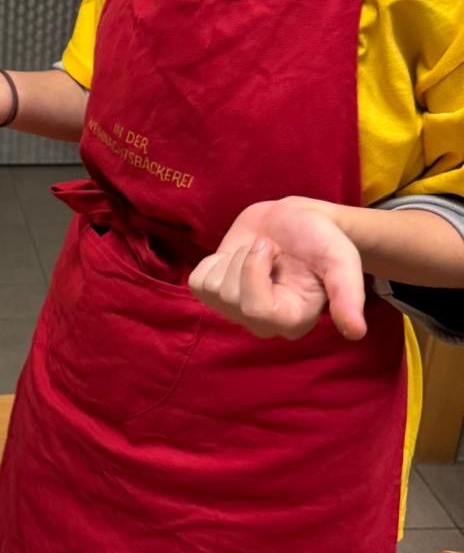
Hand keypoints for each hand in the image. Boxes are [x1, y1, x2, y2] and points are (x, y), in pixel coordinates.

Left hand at [188, 197, 367, 340]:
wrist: (294, 220)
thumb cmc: (320, 239)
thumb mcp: (341, 260)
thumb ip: (348, 294)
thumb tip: (356, 332)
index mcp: (293, 321)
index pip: (256, 310)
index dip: (254, 270)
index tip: (271, 248)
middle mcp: (263, 323)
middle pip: (229, 297)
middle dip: (244, 259)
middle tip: (268, 249)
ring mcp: (236, 312)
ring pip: (212, 288)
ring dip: (232, 258)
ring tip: (256, 254)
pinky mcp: (215, 295)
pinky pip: (196, 283)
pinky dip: (213, 262)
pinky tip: (236, 259)